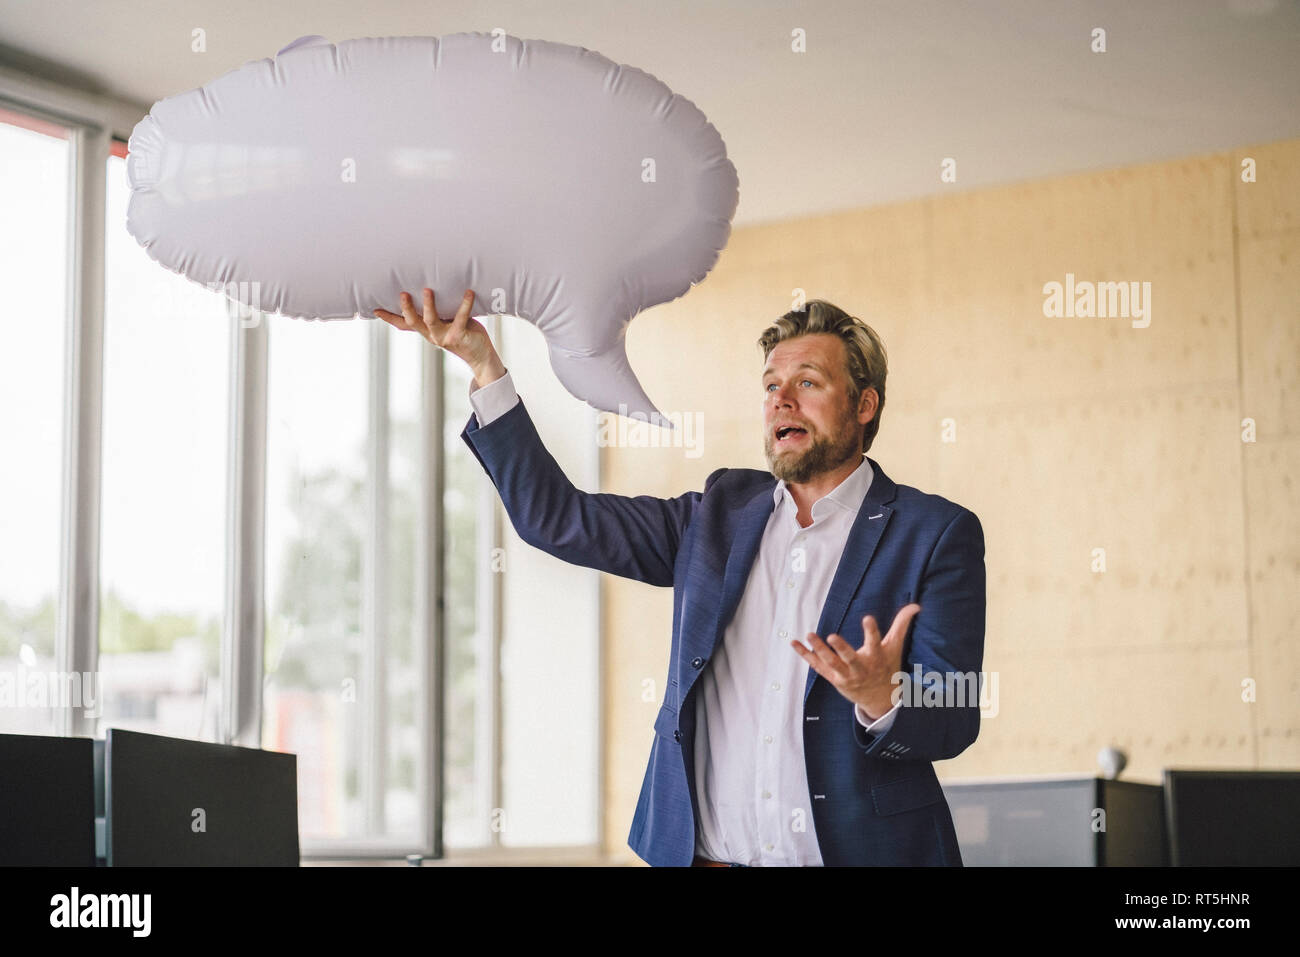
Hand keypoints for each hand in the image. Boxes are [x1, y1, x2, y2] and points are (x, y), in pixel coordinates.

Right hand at [373, 288, 504, 386]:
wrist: (480, 356)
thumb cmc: (464, 333)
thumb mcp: (447, 321)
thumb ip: (440, 310)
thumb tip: (433, 286)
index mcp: (426, 331)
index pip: (403, 324)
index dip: (389, 318)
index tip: (374, 309)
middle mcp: (431, 335)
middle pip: (412, 322)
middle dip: (406, 308)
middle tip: (402, 293)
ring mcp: (444, 337)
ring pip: (431, 321)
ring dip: (428, 306)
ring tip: (427, 290)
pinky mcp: (459, 336)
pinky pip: (460, 318)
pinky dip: (465, 304)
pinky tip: (469, 293)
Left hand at [790, 603, 919, 719]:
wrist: (880, 698)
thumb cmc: (888, 666)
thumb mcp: (895, 646)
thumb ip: (902, 624)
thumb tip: (916, 606)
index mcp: (876, 657)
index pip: (875, 642)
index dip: (871, 631)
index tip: (867, 618)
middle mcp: (860, 668)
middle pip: (850, 658)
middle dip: (841, 648)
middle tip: (832, 636)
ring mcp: (845, 674)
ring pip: (830, 662)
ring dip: (819, 649)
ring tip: (809, 634)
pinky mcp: (833, 678)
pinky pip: (817, 666)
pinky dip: (805, 655)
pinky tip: (794, 643)